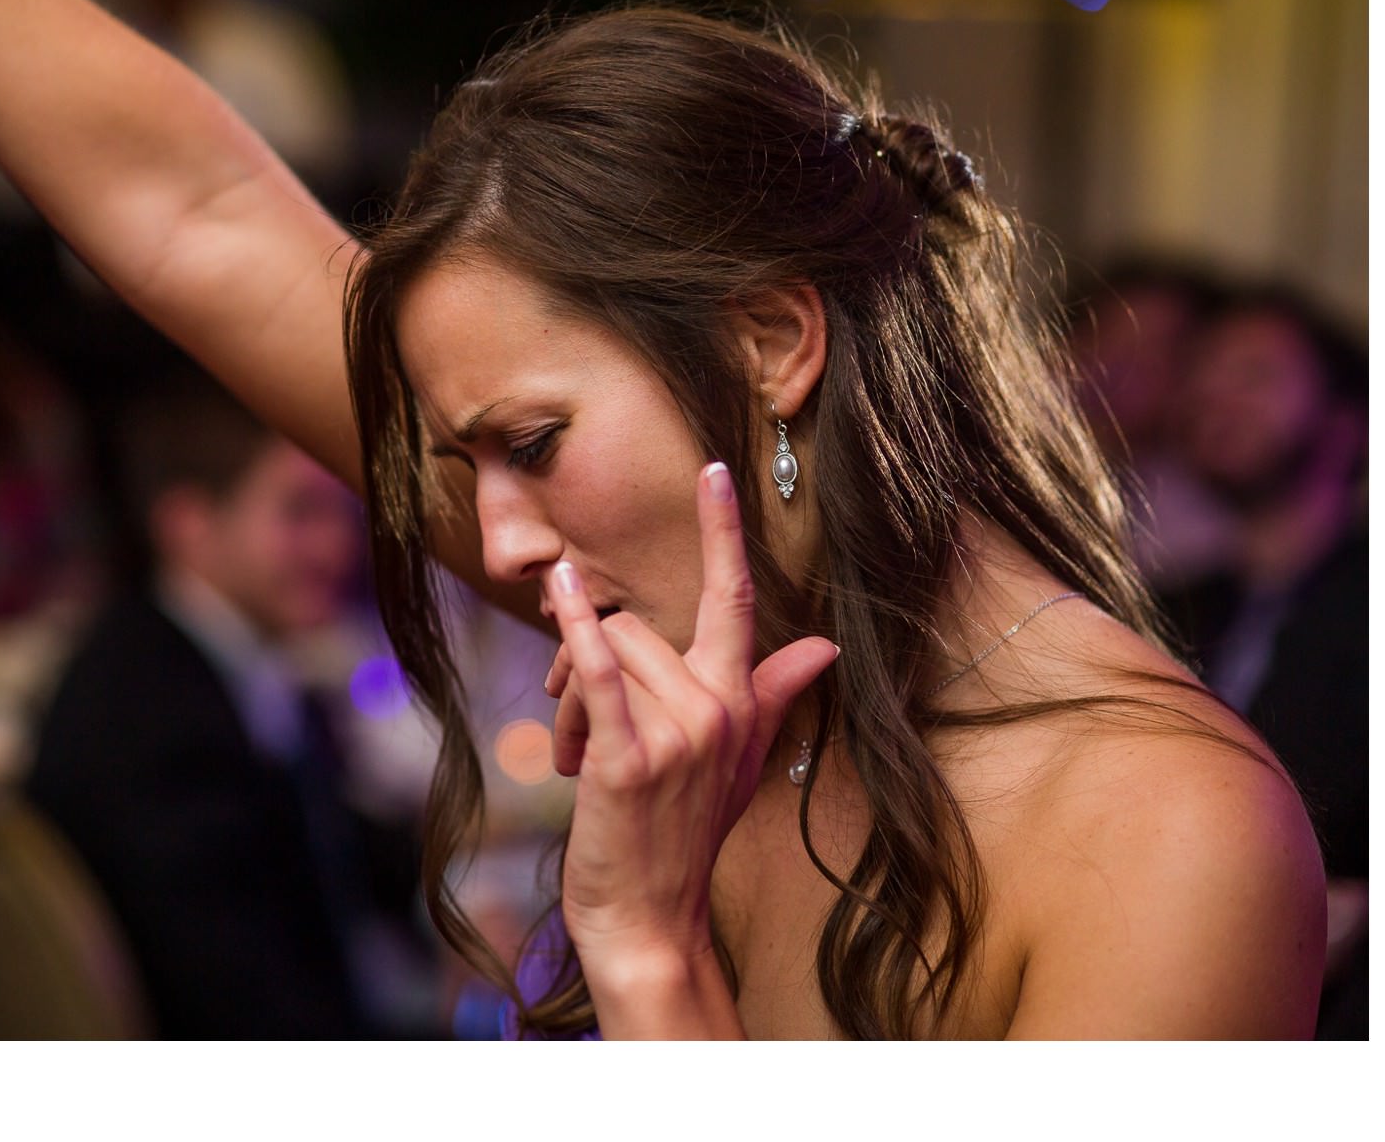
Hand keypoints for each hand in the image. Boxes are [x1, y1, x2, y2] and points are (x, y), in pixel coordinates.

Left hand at [543, 462, 837, 975]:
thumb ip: (774, 691)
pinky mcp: (633, 758)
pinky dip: (575, 628)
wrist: (649, 915)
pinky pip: (600, 670)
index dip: (722, 530)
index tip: (714, 470)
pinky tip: (559, 589)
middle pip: (635, 624)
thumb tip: (825, 648)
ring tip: (584, 757)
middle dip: (594, 666)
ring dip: (572, 700)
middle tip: (588, 731)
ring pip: (604, 651)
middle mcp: (717, 707)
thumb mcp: (738, 757)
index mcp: (736, 698)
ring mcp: (679, 733)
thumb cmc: (680, 831)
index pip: (734, 597)